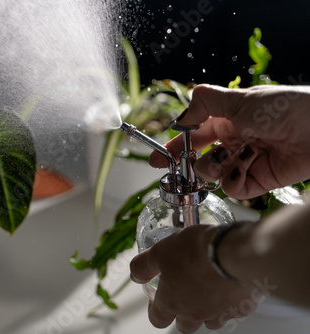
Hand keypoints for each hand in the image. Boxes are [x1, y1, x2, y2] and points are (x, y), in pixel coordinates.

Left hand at [130, 225, 257, 332]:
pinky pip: (233, 310)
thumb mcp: (159, 251)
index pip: (157, 319)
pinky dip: (229, 301)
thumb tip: (135, 275)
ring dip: (206, 310)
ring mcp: (219, 313)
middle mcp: (195, 313)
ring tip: (207, 288)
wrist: (235, 253)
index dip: (155, 309)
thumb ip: (143, 266)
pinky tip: (229, 284)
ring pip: (210, 322)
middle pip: (184, 326)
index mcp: (172, 302)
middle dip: (180, 314)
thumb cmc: (195, 252)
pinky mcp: (242, 307)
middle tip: (182, 292)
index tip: (157, 296)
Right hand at [149, 84, 309, 198]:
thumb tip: (179, 119)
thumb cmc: (283, 108)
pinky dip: (234, 181)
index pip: (193, 136)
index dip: (174, 147)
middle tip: (183, 166)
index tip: (158, 160)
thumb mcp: (238, 99)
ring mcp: (245, 162)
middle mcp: (234, 142)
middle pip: (199, 158)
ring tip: (229, 159)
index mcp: (228, 121)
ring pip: (212, 175)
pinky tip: (245, 168)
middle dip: (189, 163)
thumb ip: (203, 104)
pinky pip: (234, 188)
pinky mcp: (258, 181)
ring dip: (213, 168)